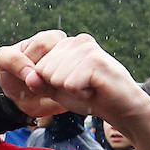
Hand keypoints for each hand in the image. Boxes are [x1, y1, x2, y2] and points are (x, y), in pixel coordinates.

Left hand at [0, 32, 144, 123]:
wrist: (121, 108)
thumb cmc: (90, 98)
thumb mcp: (59, 91)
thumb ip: (42, 84)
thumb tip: (29, 78)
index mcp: (68, 44)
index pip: (39, 68)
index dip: (53, 84)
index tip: (74, 84)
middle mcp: (77, 41)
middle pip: (45, 72)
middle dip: (61, 87)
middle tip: (83, 86)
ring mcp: (87, 49)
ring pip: (56, 78)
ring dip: (71, 91)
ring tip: (89, 87)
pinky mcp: (95, 61)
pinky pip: (69, 85)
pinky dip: (80, 94)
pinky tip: (94, 90)